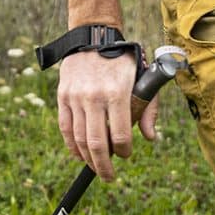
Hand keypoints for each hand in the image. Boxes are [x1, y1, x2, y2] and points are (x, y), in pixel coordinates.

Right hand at [55, 45, 158, 182]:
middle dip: (105, 166)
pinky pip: (65, 128)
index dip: (125, 151)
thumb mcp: (142, 78)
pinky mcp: (63, 97)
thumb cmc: (122, 61)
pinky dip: (71, 146)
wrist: (93, 37)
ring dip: (88, 159)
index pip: (120, 135)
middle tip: (110, 177)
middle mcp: (94, 97)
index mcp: (117, 93)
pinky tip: (79, 155)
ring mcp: (76, 98)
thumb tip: (151, 138)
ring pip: (79, 139)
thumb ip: (149, 108)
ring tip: (96, 168)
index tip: (127, 154)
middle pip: (97, 143)